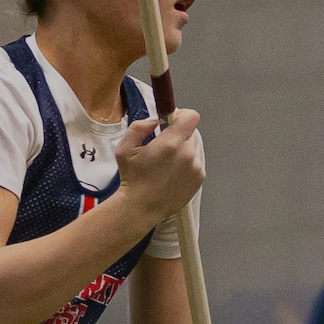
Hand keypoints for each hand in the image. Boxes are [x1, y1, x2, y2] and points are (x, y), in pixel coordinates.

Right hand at [115, 110, 203, 230]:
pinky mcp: (199, 179)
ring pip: (194, 148)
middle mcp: (188, 153)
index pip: (191, 116)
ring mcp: (196, 167)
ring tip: (166, 164)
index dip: (181, 116)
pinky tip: (172, 174)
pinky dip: (187, 164)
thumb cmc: (132, 178)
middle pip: (191, 132)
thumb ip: (139, 127)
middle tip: (162, 147)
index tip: (170, 123)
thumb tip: (155, 121)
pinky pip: (196, 163)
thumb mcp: (125, 148)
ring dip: (183, 150)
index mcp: (171, 143)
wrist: (141, 208)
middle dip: (179, 135)